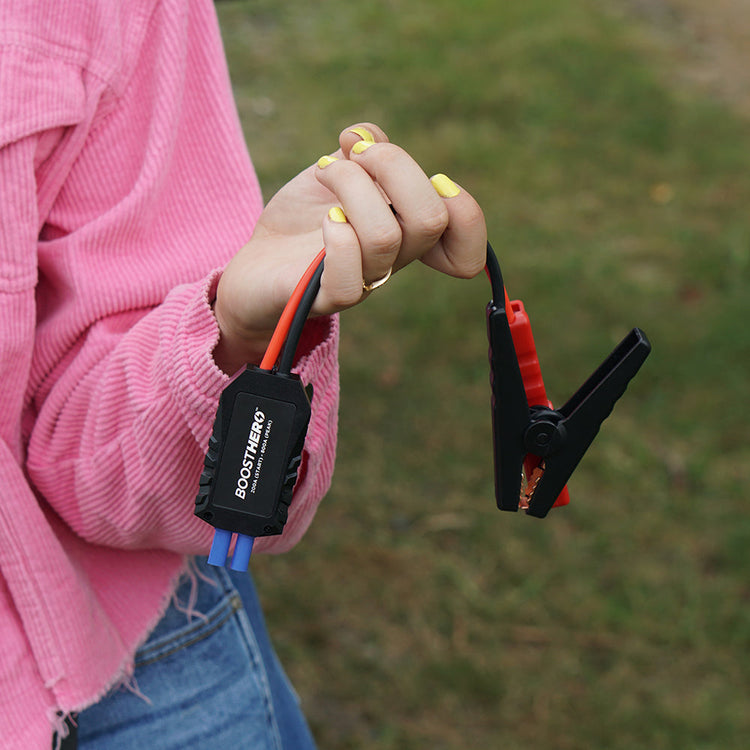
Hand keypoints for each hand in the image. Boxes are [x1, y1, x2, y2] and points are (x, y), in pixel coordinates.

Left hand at [213, 123, 486, 373]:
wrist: (254, 265)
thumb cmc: (300, 222)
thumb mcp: (335, 171)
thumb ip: (363, 151)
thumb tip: (367, 138)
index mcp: (408, 229)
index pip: (465, 234)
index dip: (464, 207)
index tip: (428, 177)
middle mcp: (394, 258)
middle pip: (431, 219)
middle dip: (394, 165)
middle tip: (354, 152)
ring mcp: (363, 280)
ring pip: (385, 237)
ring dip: (351, 184)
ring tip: (323, 169)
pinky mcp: (324, 297)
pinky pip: (349, 281)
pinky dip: (337, 238)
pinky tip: (324, 218)